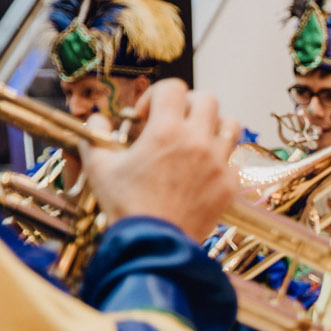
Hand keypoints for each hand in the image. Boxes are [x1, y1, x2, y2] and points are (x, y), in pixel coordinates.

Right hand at [77, 80, 238, 242]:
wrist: (153, 243)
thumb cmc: (125, 205)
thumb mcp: (99, 167)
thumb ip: (95, 135)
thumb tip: (94, 118)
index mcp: (166, 132)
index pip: (173, 88)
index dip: (156, 95)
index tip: (145, 116)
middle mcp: (198, 142)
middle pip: (207, 100)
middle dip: (187, 105)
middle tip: (171, 123)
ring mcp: (219, 163)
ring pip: (230, 124)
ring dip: (212, 125)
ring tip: (194, 139)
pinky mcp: (230, 184)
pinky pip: (235, 158)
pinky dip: (221, 157)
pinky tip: (202, 168)